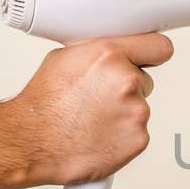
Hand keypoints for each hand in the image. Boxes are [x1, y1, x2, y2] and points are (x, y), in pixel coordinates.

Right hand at [3, 34, 173, 185]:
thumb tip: (112, 52)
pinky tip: (98, 135)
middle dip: (125, 89)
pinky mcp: (139, 138)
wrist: (32, 142)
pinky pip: (136, 133)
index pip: (157, 46)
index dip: (152, 53)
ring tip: (91, 120)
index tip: (152, 57)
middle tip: (97, 100)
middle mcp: (126, 80)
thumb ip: (98, 53)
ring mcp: (135, 111)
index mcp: (109, 55)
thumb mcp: (64, 59)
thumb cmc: (43, 105)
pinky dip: (121, 136)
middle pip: (144, 81)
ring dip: (122, 114)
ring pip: (138, 108)